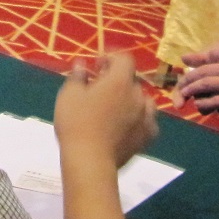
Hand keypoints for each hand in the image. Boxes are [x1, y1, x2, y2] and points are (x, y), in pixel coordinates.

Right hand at [55, 53, 156, 168]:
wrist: (90, 160)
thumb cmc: (76, 123)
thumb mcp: (69, 95)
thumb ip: (78, 76)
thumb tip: (82, 65)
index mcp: (119, 81)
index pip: (124, 59)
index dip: (111, 58)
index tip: (97, 66)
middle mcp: (137, 95)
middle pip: (131, 80)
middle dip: (117, 80)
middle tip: (99, 90)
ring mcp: (146, 116)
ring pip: (143, 100)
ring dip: (132, 99)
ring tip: (117, 107)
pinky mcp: (147, 136)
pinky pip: (149, 121)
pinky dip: (141, 119)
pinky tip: (130, 124)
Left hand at [175, 41, 218, 113]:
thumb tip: (213, 59)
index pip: (212, 53)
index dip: (197, 59)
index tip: (187, 64)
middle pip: (204, 71)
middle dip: (189, 79)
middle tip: (181, 85)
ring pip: (206, 86)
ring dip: (192, 91)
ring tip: (185, 95)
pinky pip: (216, 101)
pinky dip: (205, 104)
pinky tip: (201, 106)